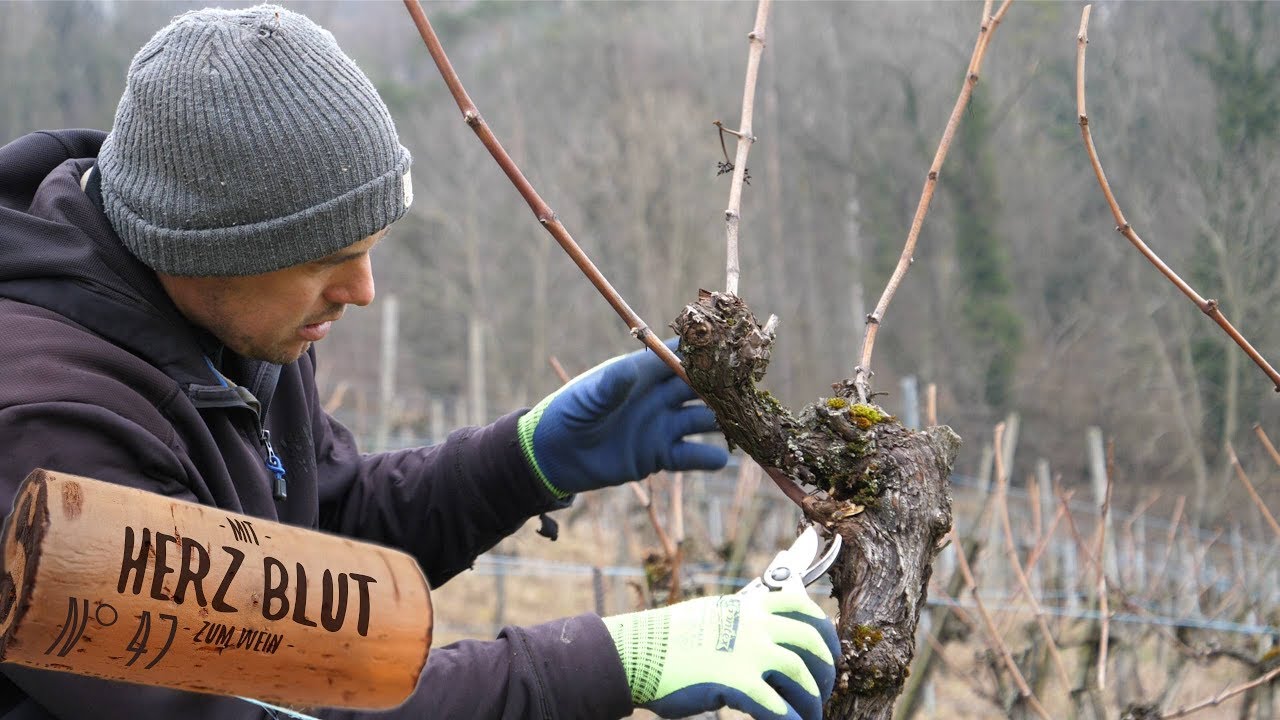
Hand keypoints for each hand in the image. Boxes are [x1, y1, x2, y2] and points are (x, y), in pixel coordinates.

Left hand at [517, 338, 728, 495]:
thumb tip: (631, 368)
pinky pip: (691, 455)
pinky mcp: (660, 455)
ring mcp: (662, 425)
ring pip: (702, 419)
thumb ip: (612, 386)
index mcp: (642, 373)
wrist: (554, 456)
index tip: (730, 347)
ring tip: (744, 423)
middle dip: (723, 386)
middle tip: (749, 387)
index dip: (704, 351)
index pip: (680, 355)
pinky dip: (707, 457)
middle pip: (700, 387)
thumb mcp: (589, 398)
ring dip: (722, 420)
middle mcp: (658, 396)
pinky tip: (719, 459)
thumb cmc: (568, 414)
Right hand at [603, 590, 838, 719]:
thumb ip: (741, 621)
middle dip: (826, 667)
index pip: (801, 605)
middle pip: (811, 641)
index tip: (829, 646)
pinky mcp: (738, 683)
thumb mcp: (713, 614)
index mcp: (749, 606)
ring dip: (812, 700)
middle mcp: (755, 625)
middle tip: (825, 687)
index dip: (823, 627)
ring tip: (811, 714)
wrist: (640, 651)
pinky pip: (778, 707)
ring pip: (802, 676)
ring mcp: (749, 653)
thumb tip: (761, 635)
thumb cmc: (669, 638)